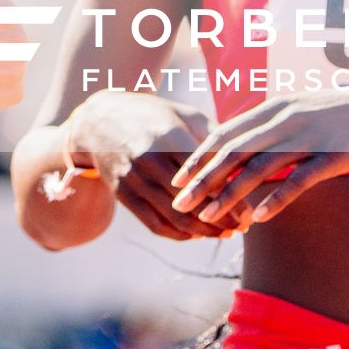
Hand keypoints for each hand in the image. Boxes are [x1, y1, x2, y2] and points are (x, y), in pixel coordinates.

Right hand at [67, 91, 240, 240]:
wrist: (98, 121)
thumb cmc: (151, 115)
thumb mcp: (182, 114)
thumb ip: (212, 136)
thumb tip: (246, 157)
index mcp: (169, 137)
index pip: (206, 176)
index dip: (231, 198)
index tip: (250, 211)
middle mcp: (150, 159)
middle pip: (193, 201)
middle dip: (223, 219)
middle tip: (244, 227)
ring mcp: (134, 179)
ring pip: (175, 217)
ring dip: (204, 231)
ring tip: (225, 234)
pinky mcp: (123, 194)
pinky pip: (154, 224)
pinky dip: (178, 235)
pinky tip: (197, 234)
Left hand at [171, 86, 348, 226]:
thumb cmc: (336, 115)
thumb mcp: (296, 111)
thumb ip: (265, 127)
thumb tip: (232, 148)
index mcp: (272, 108)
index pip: (224, 134)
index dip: (198, 157)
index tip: (177, 179)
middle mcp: (284, 119)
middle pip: (233, 151)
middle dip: (202, 179)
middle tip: (179, 203)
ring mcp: (308, 136)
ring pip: (259, 168)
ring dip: (230, 194)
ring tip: (208, 217)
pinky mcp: (332, 155)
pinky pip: (299, 179)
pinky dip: (277, 199)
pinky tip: (258, 218)